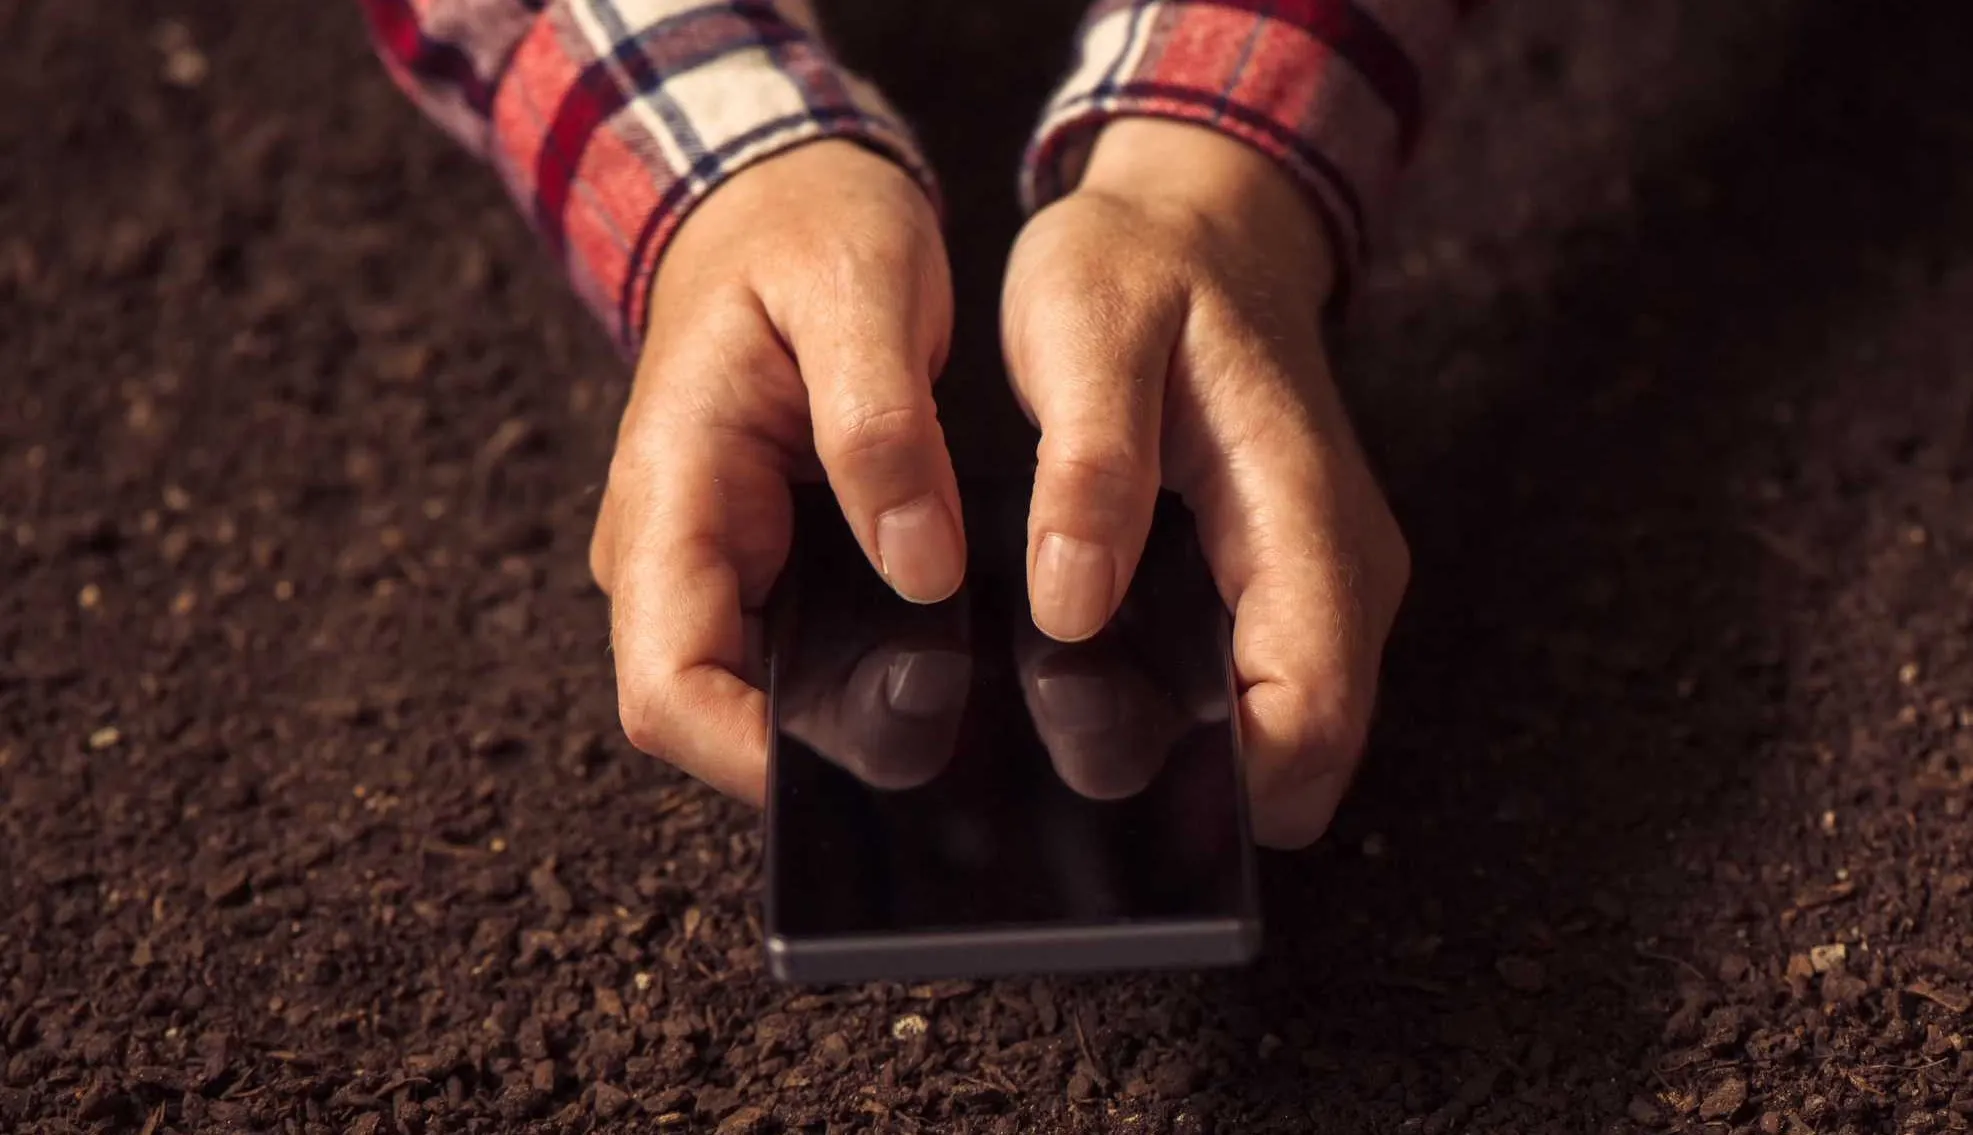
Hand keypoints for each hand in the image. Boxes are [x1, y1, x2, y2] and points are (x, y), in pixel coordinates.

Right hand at [590, 141, 963, 802]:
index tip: (868, 770)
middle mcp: (670, 548)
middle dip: (814, 752)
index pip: (669, 685)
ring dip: (839, 722)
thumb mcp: (860, 288)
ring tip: (961, 713)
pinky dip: (855, 674)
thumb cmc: (804, 228)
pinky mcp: (756, 559)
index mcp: (671, 490)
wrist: (773, 196)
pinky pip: (792, 651)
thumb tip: (918, 567)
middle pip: (712, 712)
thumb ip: (880, 427)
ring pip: (754, 695)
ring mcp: (710, 560)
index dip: (753, 757)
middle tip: (950, 744)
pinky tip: (941, 667)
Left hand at [1001, 119, 1410, 847]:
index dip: (1232, 786)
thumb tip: (1079, 607)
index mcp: (1304, 514)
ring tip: (1070, 722)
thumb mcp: (1084, 325)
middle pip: (1307, 744)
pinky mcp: (1293, 583)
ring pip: (1289, 728)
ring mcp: (1325, 579)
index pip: (1313, 709)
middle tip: (1068, 760)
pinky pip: (1265, 687)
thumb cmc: (1139, 266)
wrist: (1200, 222)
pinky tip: (1106, 688)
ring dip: (1197, 757)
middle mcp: (1342, 567)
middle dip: (1201, 787)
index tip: (1116, 799)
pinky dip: (1198, 713)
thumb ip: (1089, 462)